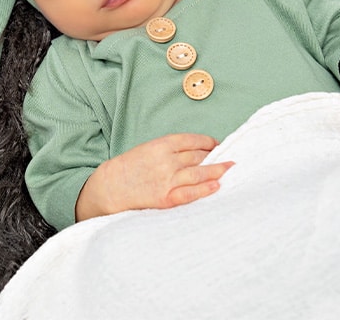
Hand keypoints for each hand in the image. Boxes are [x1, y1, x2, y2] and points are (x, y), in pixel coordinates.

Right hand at [75, 133, 233, 221]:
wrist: (109, 187)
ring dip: (217, 170)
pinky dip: (205, 189)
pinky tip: (217, 185)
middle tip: (229, 157)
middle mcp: (166, 160)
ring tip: (230, 168)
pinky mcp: (166, 198)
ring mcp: (167, 180)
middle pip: (199, 156)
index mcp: (161, 144)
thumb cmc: (129, 167)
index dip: (209, 142)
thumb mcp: (148, 149)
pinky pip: (191, 193)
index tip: (217, 145)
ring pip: (199, 173)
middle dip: (215, 156)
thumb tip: (198, 153)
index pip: (193, 140)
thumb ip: (171, 150)